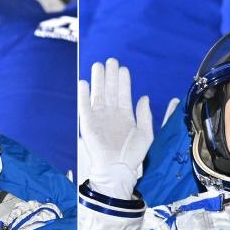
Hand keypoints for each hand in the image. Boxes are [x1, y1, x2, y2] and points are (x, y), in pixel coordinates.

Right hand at [78, 58, 153, 198]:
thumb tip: (144, 97)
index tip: (123, 68)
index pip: (123, 94)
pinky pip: (84, 106)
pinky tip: (84, 82)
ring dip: (98, 80)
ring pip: (98, 94)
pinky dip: (84, 94)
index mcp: (125, 116)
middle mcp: (111, 114)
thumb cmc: (132, 156)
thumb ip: (145, 115)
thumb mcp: (146, 134)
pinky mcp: (87, 124)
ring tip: (98, 65)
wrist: (116, 169)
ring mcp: (99, 118)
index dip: (123, 81)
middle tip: (111, 60)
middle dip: (110, 75)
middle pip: (110, 90)